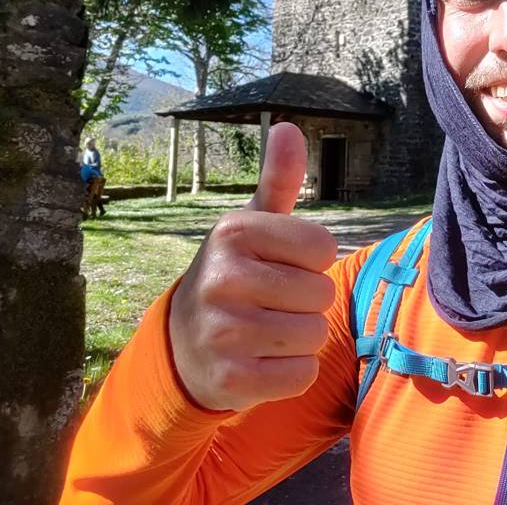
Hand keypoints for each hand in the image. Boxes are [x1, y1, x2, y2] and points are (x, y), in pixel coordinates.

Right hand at [169, 123, 337, 410]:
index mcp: (233, 232)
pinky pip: (302, 374)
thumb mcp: (251, 225)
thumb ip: (278, 180)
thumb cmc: (234, 274)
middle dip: (306, 301)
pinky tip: (260, 360)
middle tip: (270, 302)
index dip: (311, 260)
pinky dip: (291, 372)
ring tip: (265, 330)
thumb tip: (290, 127)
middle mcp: (224, 278)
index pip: (323, 247)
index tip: (279, 265)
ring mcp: (224, 332)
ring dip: (300, 337)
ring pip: (314, 335)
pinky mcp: (231, 380)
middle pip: (322, 293)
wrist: (182, 345)